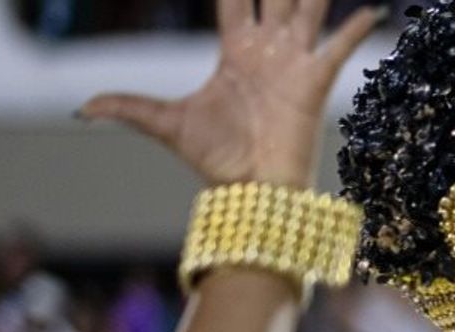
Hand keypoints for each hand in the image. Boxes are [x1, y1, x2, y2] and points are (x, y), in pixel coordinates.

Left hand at [80, 1, 384, 187]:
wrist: (252, 190)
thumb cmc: (215, 160)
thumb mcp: (166, 124)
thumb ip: (128, 107)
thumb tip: (81, 109)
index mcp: (235, 53)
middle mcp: (268, 51)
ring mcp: (294, 64)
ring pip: (307, 10)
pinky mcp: (315, 82)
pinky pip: (338, 48)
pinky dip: (356, 28)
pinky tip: (372, 10)